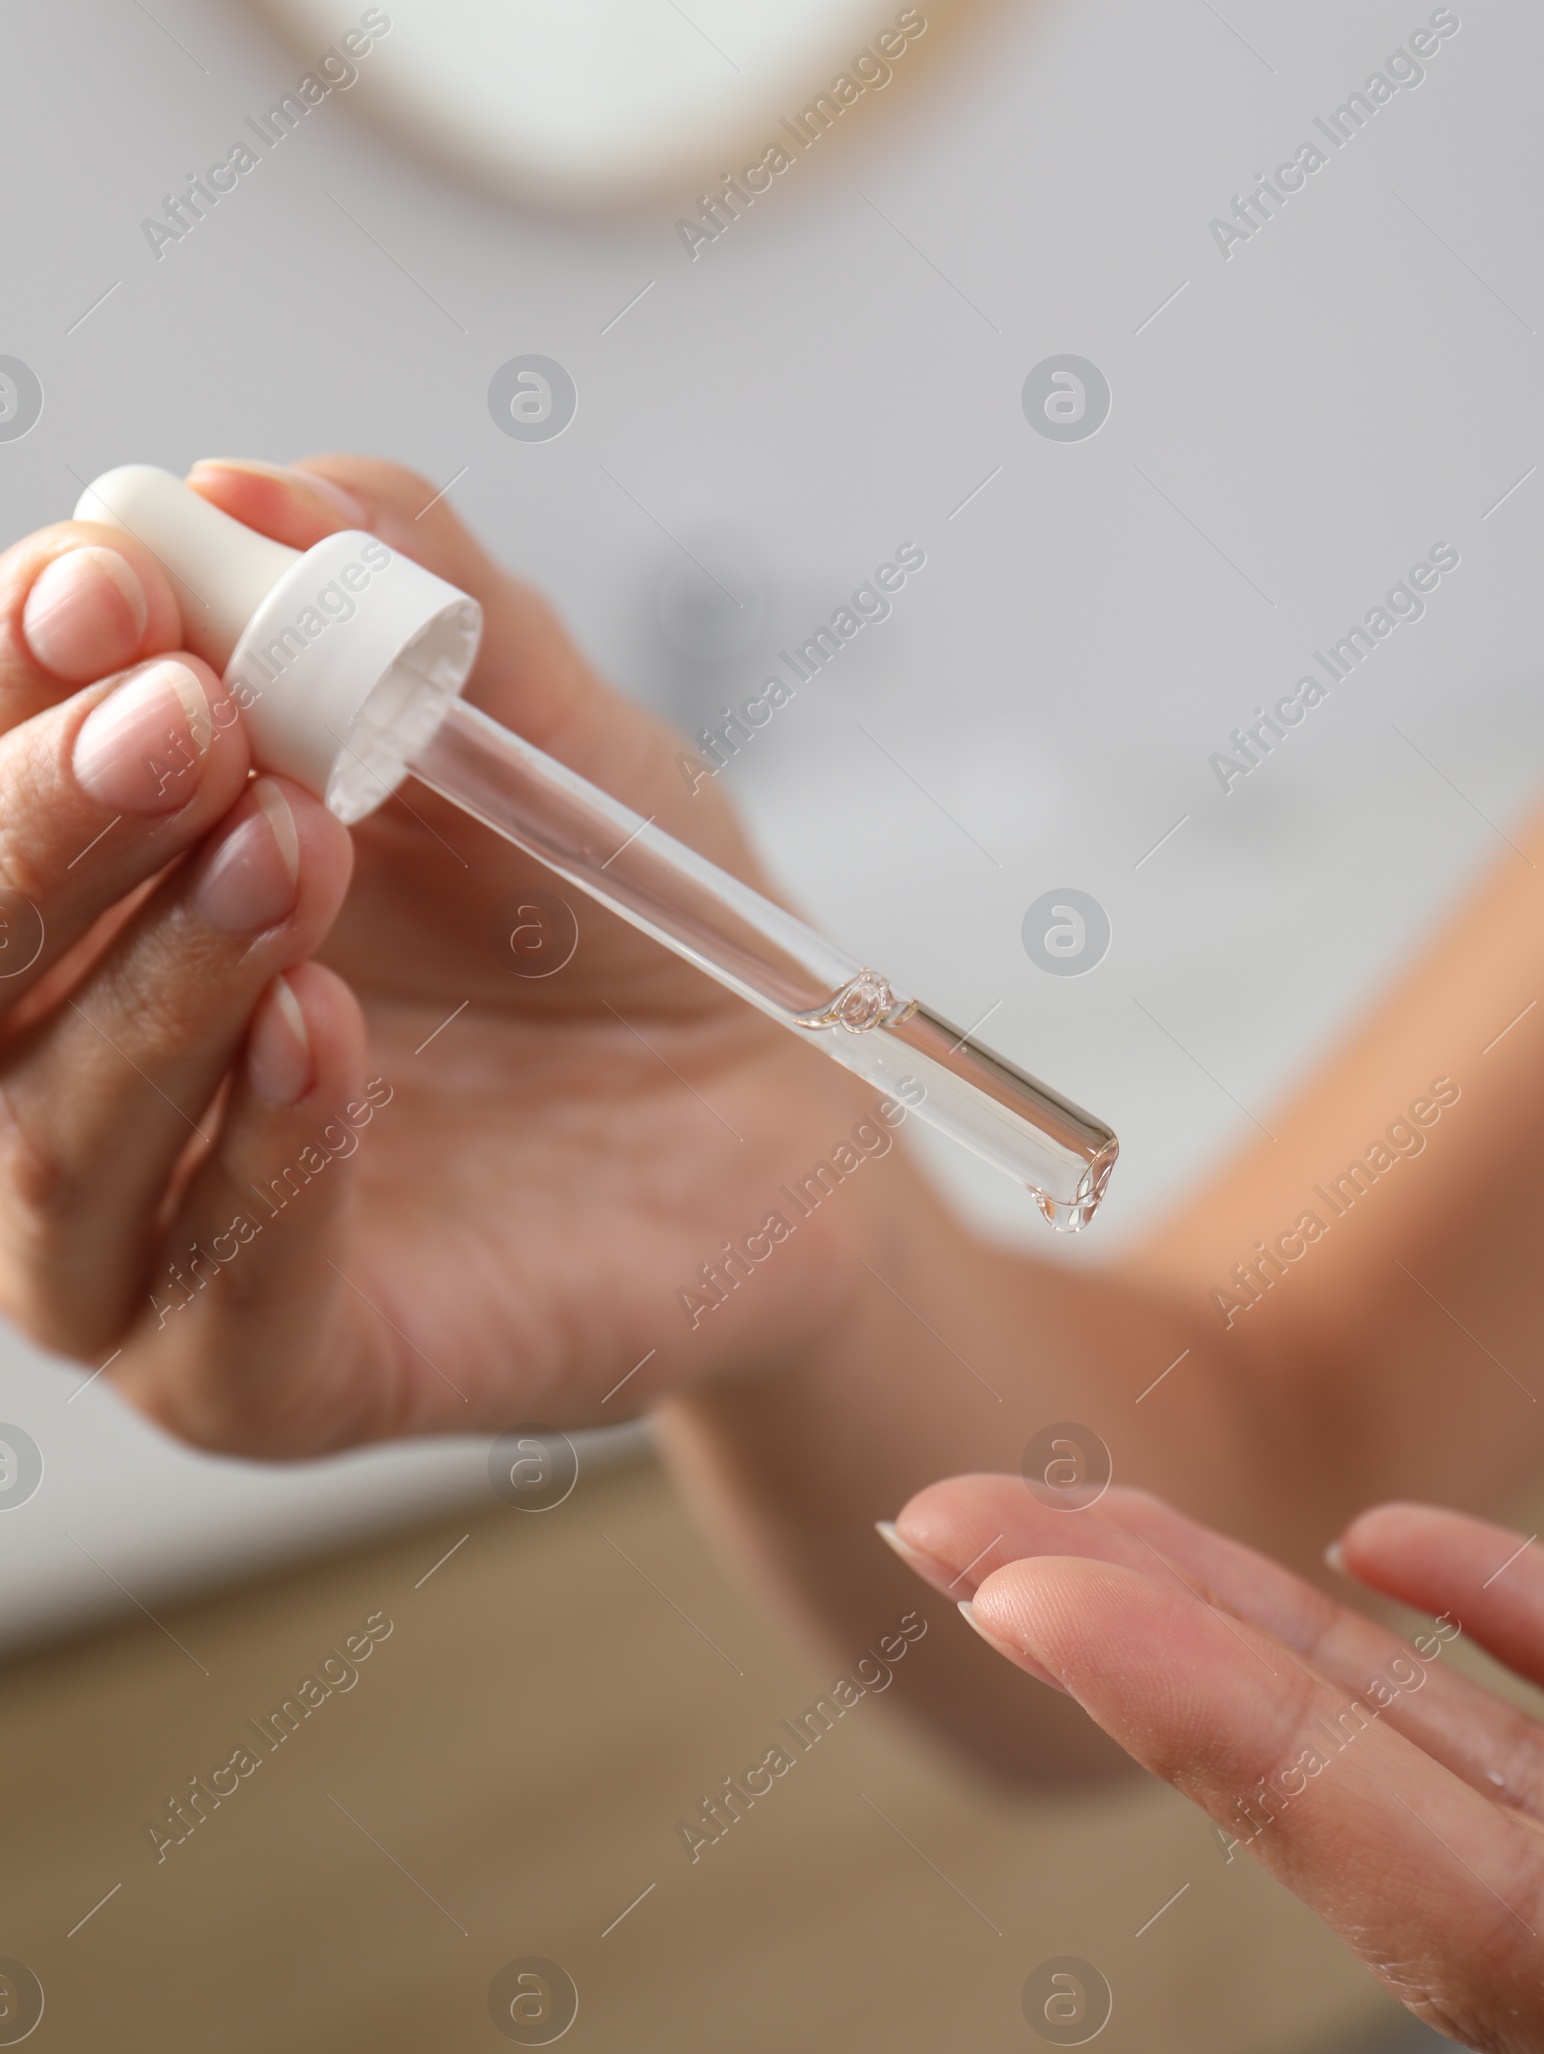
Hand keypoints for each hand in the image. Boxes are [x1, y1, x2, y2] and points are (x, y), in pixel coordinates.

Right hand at [0, 457, 910, 1452]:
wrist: (775, 1110)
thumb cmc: (616, 918)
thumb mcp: (546, 727)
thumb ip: (413, 606)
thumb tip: (238, 490)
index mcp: (111, 890)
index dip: (11, 682)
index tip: (112, 583)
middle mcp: (85, 1066)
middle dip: (49, 825)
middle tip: (184, 720)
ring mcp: (160, 1245)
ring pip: (53, 1140)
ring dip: (157, 982)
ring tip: (290, 846)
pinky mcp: (279, 1379)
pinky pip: (214, 1301)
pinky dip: (259, 1165)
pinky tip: (321, 1035)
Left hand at [882, 1474, 1543, 2053]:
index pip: (1408, 1884)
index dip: (1200, 1720)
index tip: (1010, 1598)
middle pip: (1352, 1790)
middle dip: (1140, 1639)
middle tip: (939, 1527)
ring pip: (1446, 1740)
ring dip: (1268, 1620)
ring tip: (1094, 1515)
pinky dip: (1498, 1618)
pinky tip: (1372, 1539)